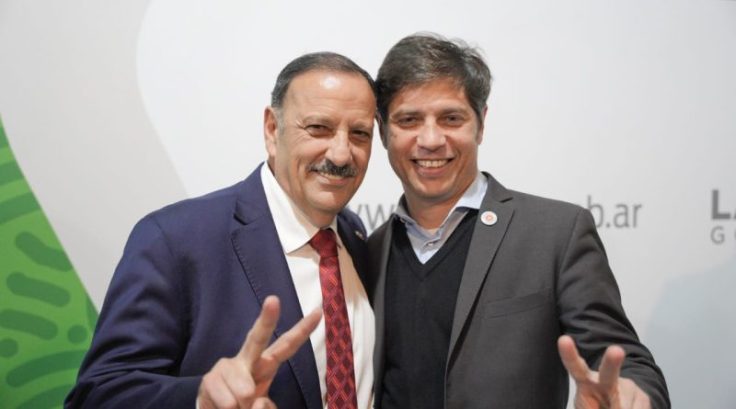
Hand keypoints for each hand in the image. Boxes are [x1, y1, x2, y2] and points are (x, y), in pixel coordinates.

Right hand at [198, 296, 321, 408]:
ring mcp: (227, 367)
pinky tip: (224, 407)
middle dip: (266, 319)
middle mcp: (247, 359)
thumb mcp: (262, 407)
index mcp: (266, 364)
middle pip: (257, 338)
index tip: (318, 312)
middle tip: (273, 300)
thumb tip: (253, 396)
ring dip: (244, 406)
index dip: (302, 331)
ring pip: (245, 389)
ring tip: (237, 407)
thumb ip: (266, 406)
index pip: (286, 346)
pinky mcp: (210, 379)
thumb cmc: (244, 405)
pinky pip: (229, 401)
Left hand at [558, 335, 650, 408]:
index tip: (564, 340)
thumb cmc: (595, 405)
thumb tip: (613, 404)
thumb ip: (588, 405)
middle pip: (609, 371)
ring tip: (612, 407)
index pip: (575, 366)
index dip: (569, 354)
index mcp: (586, 380)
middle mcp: (607, 379)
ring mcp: (627, 387)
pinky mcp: (643, 398)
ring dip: (621, 408)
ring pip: (625, 404)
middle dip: (612, 361)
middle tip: (616, 351)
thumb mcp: (586, 406)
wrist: (621, 407)